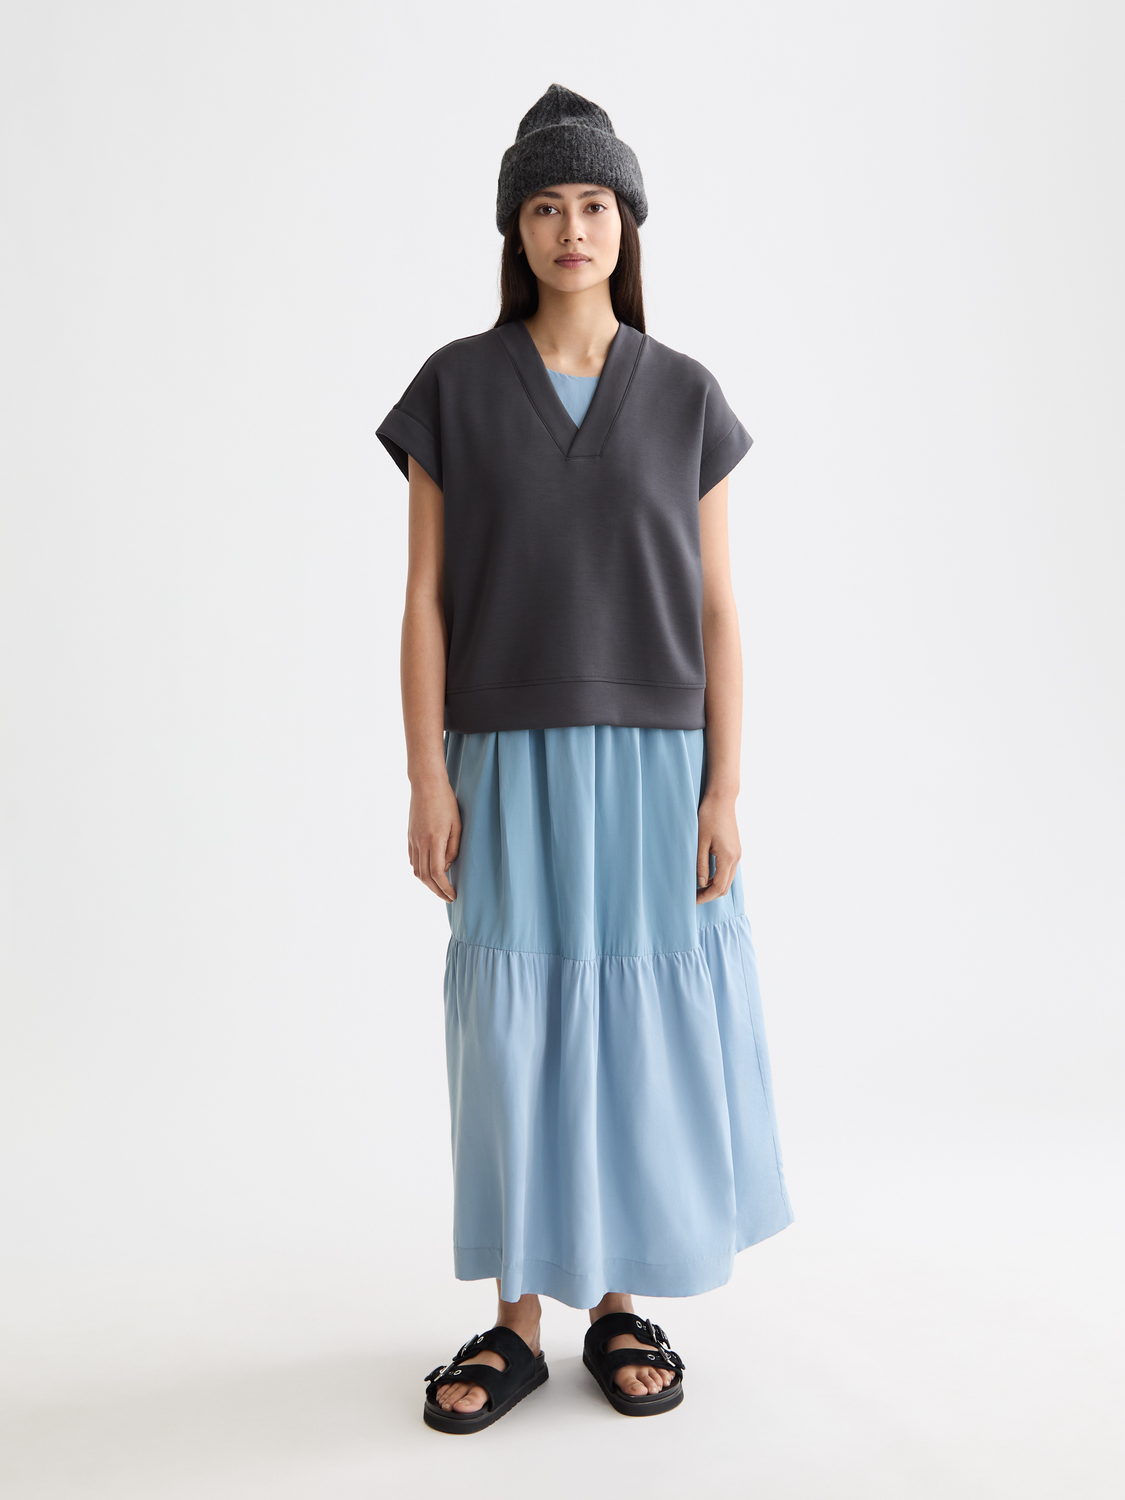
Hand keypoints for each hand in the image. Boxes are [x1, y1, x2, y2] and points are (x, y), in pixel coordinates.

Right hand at [407, 778, 461, 901]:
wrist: (426, 785)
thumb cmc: (446, 803)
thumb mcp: (457, 826)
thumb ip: (453, 849)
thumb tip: (447, 867)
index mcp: (434, 841)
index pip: (438, 874)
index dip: (445, 888)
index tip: (453, 895)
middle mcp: (420, 843)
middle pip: (425, 877)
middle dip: (436, 891)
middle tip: (447, 898)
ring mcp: (413, 840)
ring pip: (416, 870)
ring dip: (427, 883)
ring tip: (439, 888)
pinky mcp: (409, 837)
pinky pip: (412, 860)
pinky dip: (420, 870)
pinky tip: (429, 872)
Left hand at [696, 792, 740, 903]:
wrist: (722, 799)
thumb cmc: (709, 816)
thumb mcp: (700, 841)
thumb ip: (700, 864)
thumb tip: (700, 883)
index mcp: (728, 857)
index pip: (718, 887)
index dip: (706, 896)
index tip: (692, 901)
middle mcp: (736, 858)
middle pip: (725, 887)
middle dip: (710, 894)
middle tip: (693, 897)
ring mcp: (738, 854)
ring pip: (727, 879)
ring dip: (714, 886)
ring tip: (697, 887)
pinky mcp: (735, 849)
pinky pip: (728, 870)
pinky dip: (718, 877)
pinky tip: (705, 875)